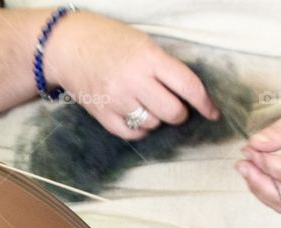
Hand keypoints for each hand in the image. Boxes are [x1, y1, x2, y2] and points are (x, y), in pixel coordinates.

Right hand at [42, 12, 219, 139]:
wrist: (67, 46)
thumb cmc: (109, 41)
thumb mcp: (142, 44)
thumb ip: (165, 67)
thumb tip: (189, 95)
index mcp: (148, 58)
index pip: (187, 85)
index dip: (205, 103)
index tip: (213, 113)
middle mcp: (134, 80)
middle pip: (173, 113)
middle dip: (179, 113)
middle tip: (173, 106)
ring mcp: (117, 100)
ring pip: (153, 124)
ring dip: (156, 119)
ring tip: (146, 104)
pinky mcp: (103, 115)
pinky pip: (132, 134)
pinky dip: (140, 129)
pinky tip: (136, 116)